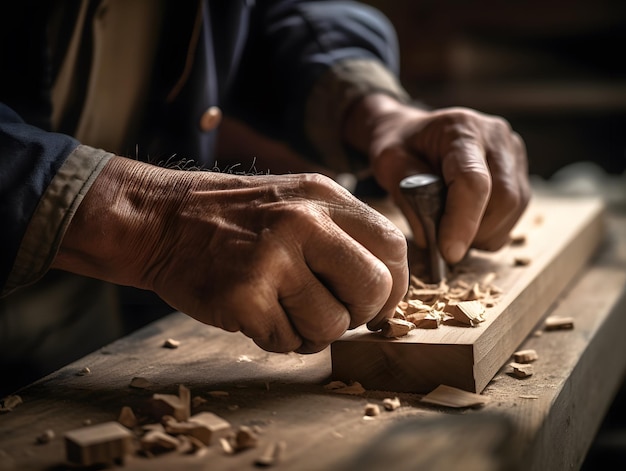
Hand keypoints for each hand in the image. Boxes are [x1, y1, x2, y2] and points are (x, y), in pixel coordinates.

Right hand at [53, 157, 407, 352]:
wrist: (160, 220)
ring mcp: (272, 260)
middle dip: (359, 314)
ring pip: (331, 326)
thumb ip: (341, 234)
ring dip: (312, 332)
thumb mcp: (294, 201)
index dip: (394, 284)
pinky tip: (255, 313)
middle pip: (373, 290)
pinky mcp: (243, 296)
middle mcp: (304, 222)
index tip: (376, 302)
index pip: (393, 246)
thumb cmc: (232, 218)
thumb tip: (385, 285)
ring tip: (283, 310)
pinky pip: (287, 343)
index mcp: (323, 196)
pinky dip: (275, 338)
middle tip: (331, 312)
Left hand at [344, 94, 529, 263]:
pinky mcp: (519, 171)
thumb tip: (430, 236)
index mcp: (461, 129)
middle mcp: (496, 137)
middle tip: (445, 244)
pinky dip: (493, 229)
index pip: (473, 180)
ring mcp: (513, 153)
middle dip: (475, 232)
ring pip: (514, 208)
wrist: (415, 133)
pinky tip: (468, 224)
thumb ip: (406, 194)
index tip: (447, 252)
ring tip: (453, 231)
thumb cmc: (401, 147)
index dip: (463, 221)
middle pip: (504, 198)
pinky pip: (517, 212)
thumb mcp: (388, 163)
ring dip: (484, 234)